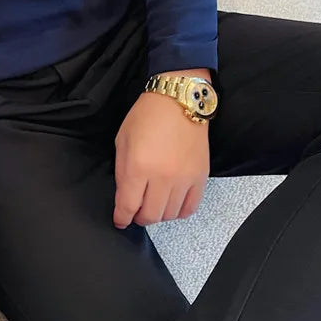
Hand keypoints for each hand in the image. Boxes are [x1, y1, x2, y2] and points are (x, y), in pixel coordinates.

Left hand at [113, 72, 209, 228]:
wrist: (177, 101)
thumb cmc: (146, 115)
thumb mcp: (122, 140)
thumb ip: (122, 171)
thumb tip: (124, 195)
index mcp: (138, 167)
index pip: (127, 206)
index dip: (121, 217)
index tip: (120, 220)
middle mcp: (162, 178)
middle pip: (149, 216)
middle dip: (138, 217)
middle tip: (135, 212)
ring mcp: (183, 180)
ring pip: (169, 215)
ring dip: (158, 214)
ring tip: (152, 205)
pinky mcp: (200, 178)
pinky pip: (189, 208)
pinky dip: (178, 211)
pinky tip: (171, 204)